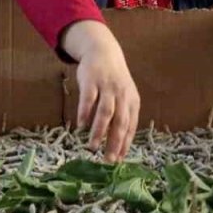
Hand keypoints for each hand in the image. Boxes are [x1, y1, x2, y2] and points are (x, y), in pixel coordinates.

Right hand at [60, 21, 140, 162]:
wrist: (103, 51)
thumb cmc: (113, 81)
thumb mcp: (123, 97)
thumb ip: (120, 117)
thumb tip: (116, 145)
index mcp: (132, 101)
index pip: (130, 126)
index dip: (125, 144)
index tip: (118, 160)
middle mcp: (122, 95)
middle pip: (120, 122)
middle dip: (114, 143)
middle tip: (107, 159)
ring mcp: (107, 87)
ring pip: (105, 112)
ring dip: (99, 131)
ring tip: (92, 147)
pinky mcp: (92, 80)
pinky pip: (89, 99)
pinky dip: (85, 113)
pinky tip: (81, 126)